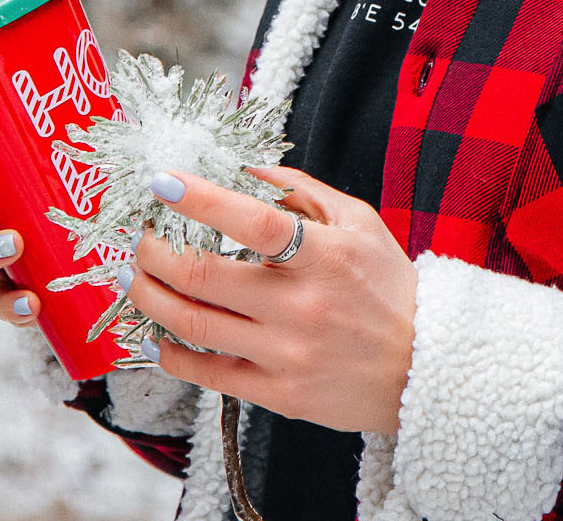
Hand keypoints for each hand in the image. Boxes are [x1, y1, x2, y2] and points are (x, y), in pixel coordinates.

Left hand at [124, 164, 415, 435]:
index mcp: (325, 256)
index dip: (200, 200)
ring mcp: (287, 353)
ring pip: (192, 323)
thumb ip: (304, 192)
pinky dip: (169, 353)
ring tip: (137, 278)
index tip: (162, 183)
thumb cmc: (390, 290)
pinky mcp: (278, 393)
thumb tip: (247, 169)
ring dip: (149, 296)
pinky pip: (206, 373)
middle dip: (154, 251)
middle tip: (141, 237)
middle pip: (203, 274)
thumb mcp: (361, 224)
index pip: (252, 221)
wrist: (425, 369)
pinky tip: (156, 334)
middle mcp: (302, 305)